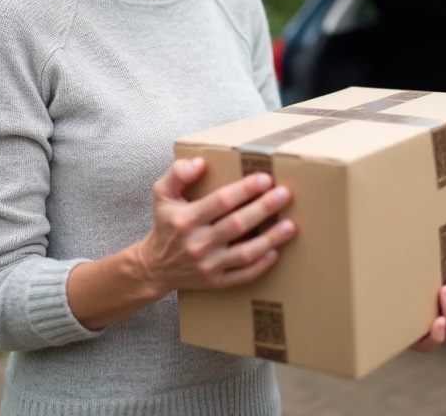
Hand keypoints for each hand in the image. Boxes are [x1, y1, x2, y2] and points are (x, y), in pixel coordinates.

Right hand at [134, 157, 296, 296]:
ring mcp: (207, 265)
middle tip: (284, 194)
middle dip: (263, 208)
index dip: (244, 190)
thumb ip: (177, 174)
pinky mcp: (215, 282)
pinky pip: (242, 276)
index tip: (265, 178)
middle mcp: (197, 243)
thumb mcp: (162, 194)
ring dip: (269, 239)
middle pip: (237, 225)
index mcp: (185, 219)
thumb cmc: (165, 225)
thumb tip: (200, 162)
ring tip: (290, 225)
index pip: (219, 202)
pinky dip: (260, 266)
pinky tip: (275, 252)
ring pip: (244, 253)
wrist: (155, 267)